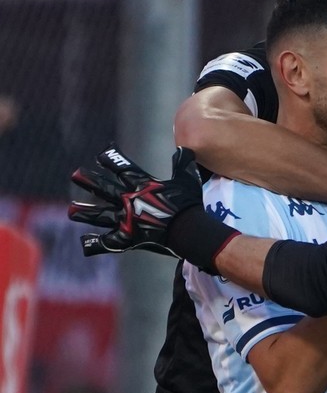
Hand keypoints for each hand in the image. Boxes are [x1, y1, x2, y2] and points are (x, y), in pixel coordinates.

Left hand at [68, 145, 201, 257]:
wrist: (189, 230)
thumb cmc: (188, 203)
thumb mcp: (187, 179)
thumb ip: (183, 163)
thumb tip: (184, 148)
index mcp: (142, 186)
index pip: (123, 168)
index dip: (111, 159)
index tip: (101, 153)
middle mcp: (129, 201)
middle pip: (105, 189)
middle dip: (90, 181)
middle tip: (75, 174)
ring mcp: (127, 220)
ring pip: (101, 215)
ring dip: (85, 212)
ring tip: (71, 210)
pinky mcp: (129, 238)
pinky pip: (109, 242)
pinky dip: (96, 244)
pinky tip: (84, 242)